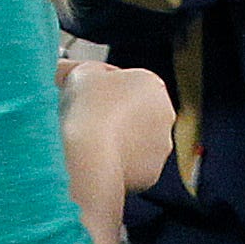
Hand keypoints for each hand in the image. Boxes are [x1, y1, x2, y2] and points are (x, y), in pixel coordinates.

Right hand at [63, 59, 176, 192]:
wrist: (90, 155)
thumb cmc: (86, 109)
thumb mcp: (81, 73)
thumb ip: (86, 70)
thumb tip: (79, 73)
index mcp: (152, 84)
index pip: (127, 83)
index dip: (103, 89)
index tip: (85, 98)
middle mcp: (165, 113)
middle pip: (136, 112)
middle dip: (116, 115)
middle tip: (87, 121)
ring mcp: (161, 145)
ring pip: (137, 141)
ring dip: (120, 141)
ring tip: (91, 145)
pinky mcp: (153, 173)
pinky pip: (133, 167)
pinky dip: (119, 165)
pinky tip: (99, 162)